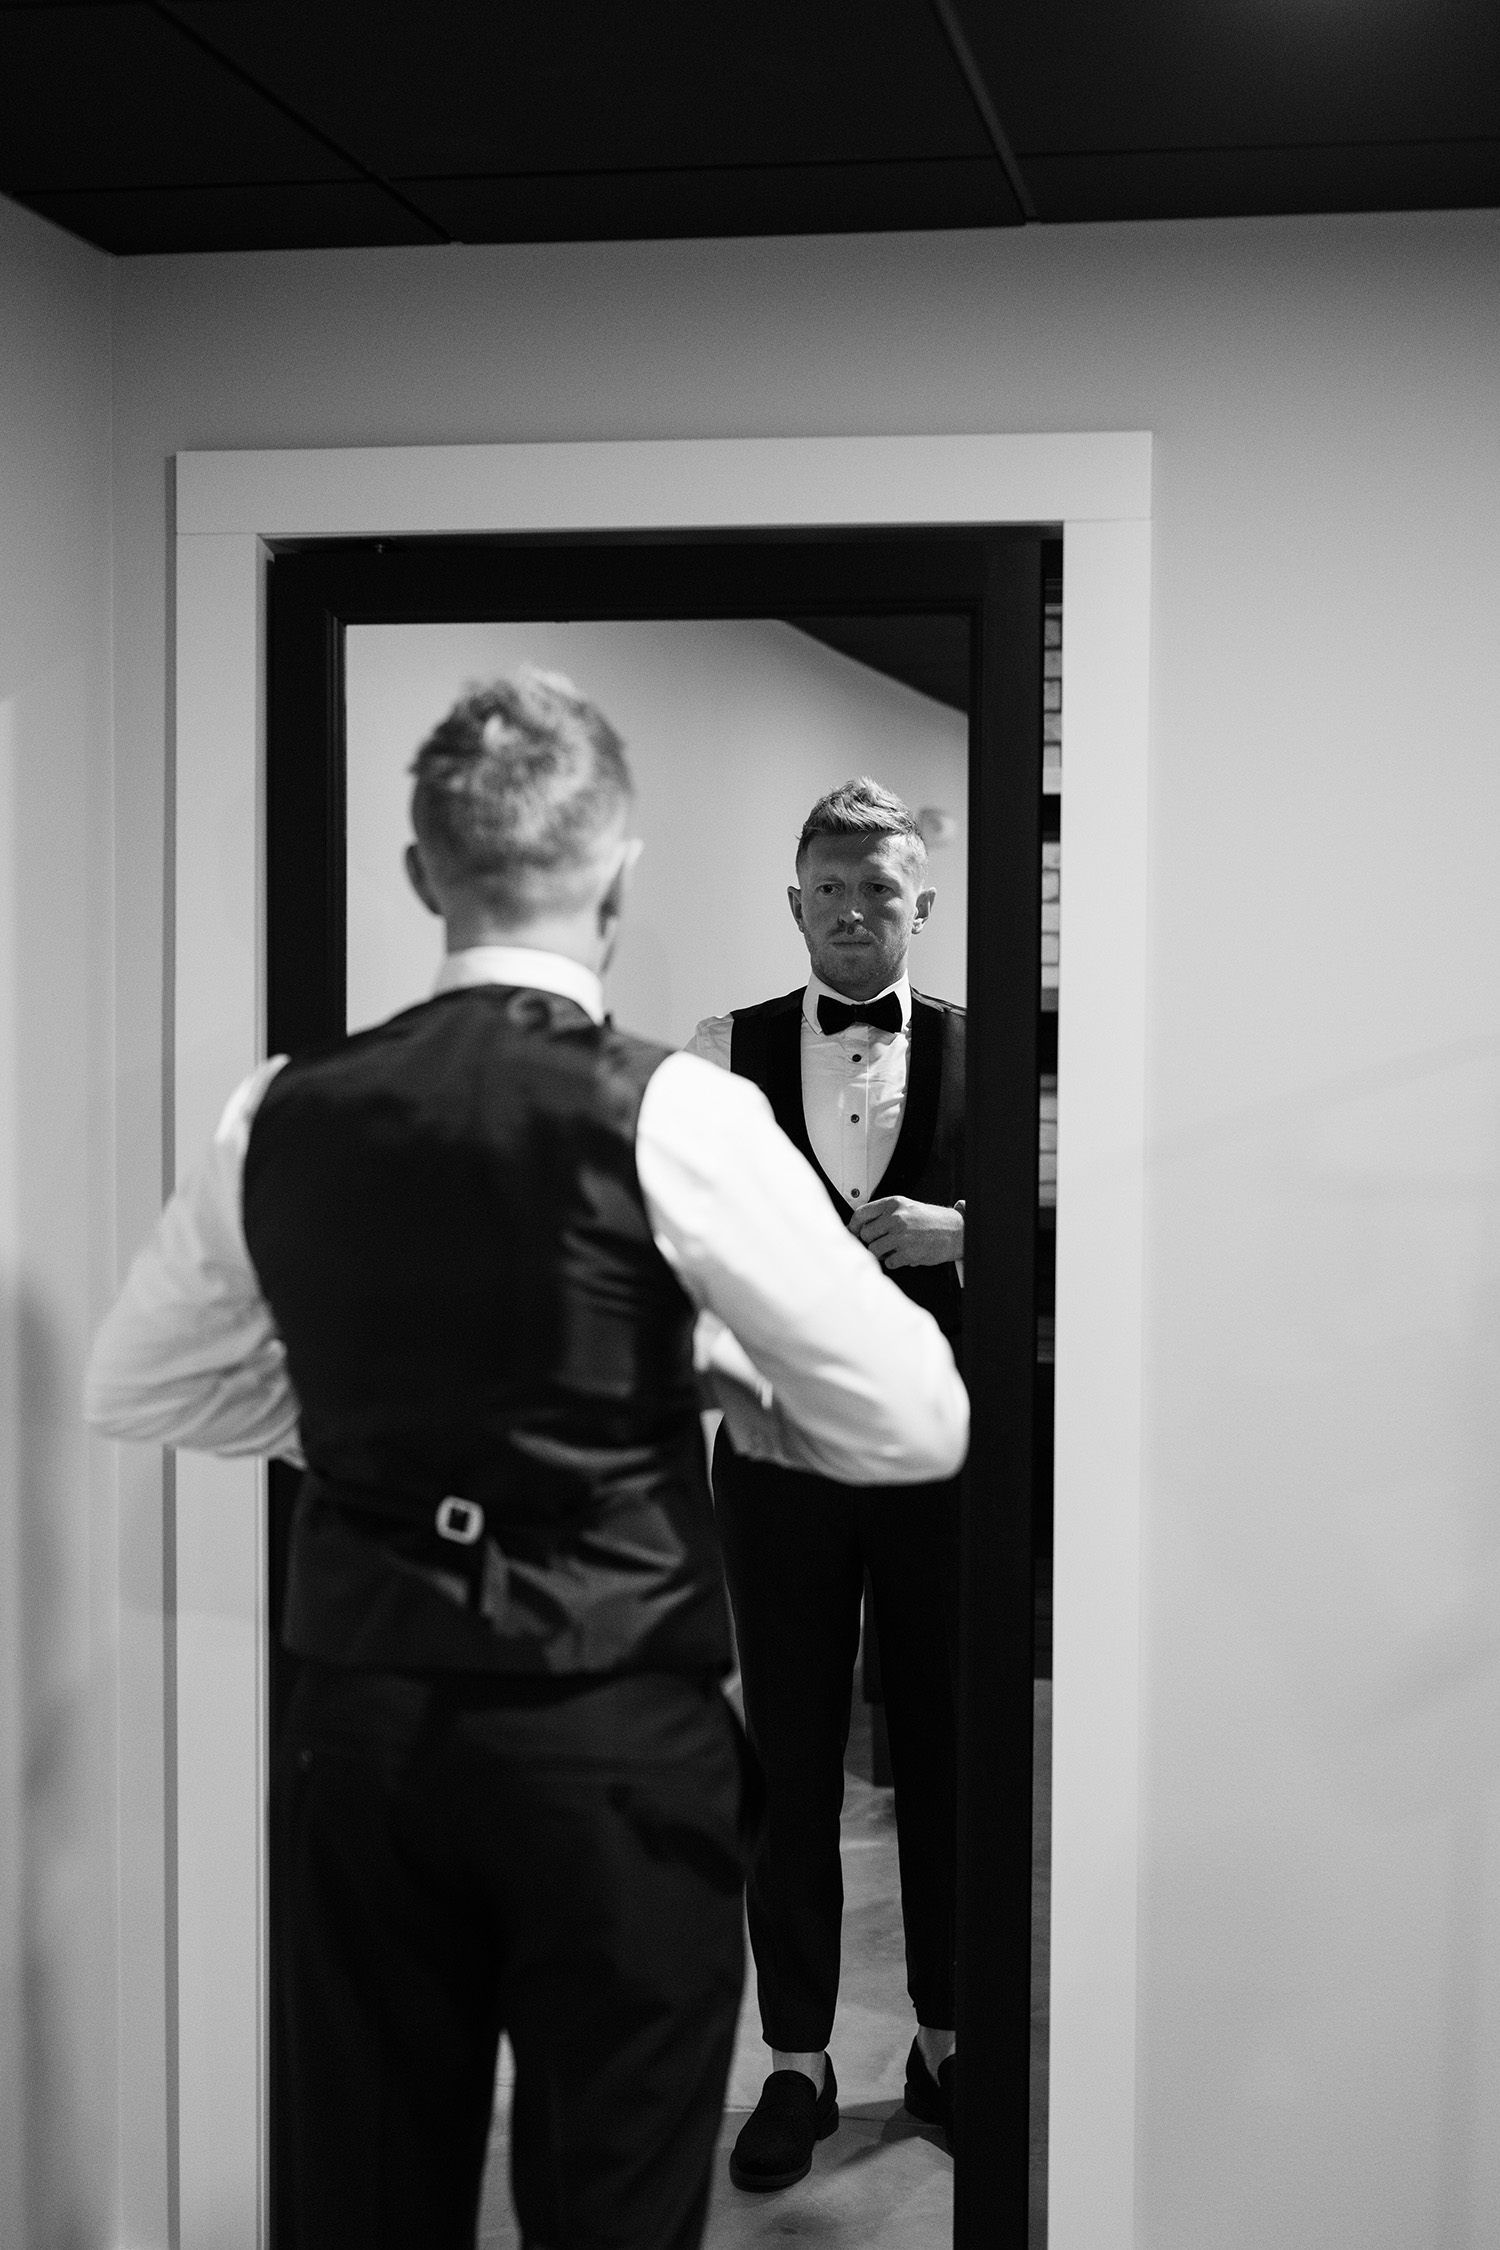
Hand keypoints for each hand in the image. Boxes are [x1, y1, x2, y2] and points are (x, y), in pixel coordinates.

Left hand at [848, 1196, 963, 1269]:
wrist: (956, 1231)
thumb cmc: (931, 1220)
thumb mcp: (907, 1207)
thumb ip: (884, 1213)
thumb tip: (860, 1226)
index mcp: (893, 1204)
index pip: (861, 1214)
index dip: (853, 1225)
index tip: (853, 1232)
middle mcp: (895, 1218)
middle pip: (865, 1234)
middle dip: (871, 1241)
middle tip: (882, 1242)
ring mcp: (900, 1236)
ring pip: (873, 1250)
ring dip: (881, 1253)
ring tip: (893, 1249)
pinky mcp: (907, 1253)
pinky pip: (888, 1263)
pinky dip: (894, 1262)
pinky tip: (903, 1255)